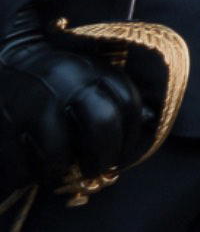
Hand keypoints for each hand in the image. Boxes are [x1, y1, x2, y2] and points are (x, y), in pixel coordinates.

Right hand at [0, 10, 152, 190]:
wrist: (5, 63)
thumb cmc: (52, 78)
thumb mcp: (87, 74)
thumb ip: (114, 92)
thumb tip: (150, 119)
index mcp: (94, 68)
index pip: (128, 102)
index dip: (132, 133)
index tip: (124, 150)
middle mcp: (70, 81)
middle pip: (103, 123)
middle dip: (105, 155)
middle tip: (98, 168)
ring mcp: (40, 102)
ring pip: (65, 149)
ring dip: (68, 169)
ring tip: (65, 170)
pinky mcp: (14, 123)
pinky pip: (34, 158)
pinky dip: (42, 171)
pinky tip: (42, 168)